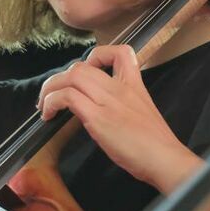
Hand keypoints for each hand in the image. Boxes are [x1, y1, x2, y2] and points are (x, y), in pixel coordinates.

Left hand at [38, 45, 201, 192]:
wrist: (165, 159)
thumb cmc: (156, 145)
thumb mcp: (142, 114)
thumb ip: (123, 105)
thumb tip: (100, 110)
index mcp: (135, 85)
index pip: (121, 52)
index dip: (98, 55)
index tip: (87, 71)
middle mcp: (120, 88)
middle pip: (82, 66)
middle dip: (60, 78)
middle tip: (53, 95)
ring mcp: (108, 101)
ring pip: (71, 76)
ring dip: (50, 89)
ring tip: (44, 105)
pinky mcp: (98, 117)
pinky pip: (67, 97)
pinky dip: (51, 102)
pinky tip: (48, 115)